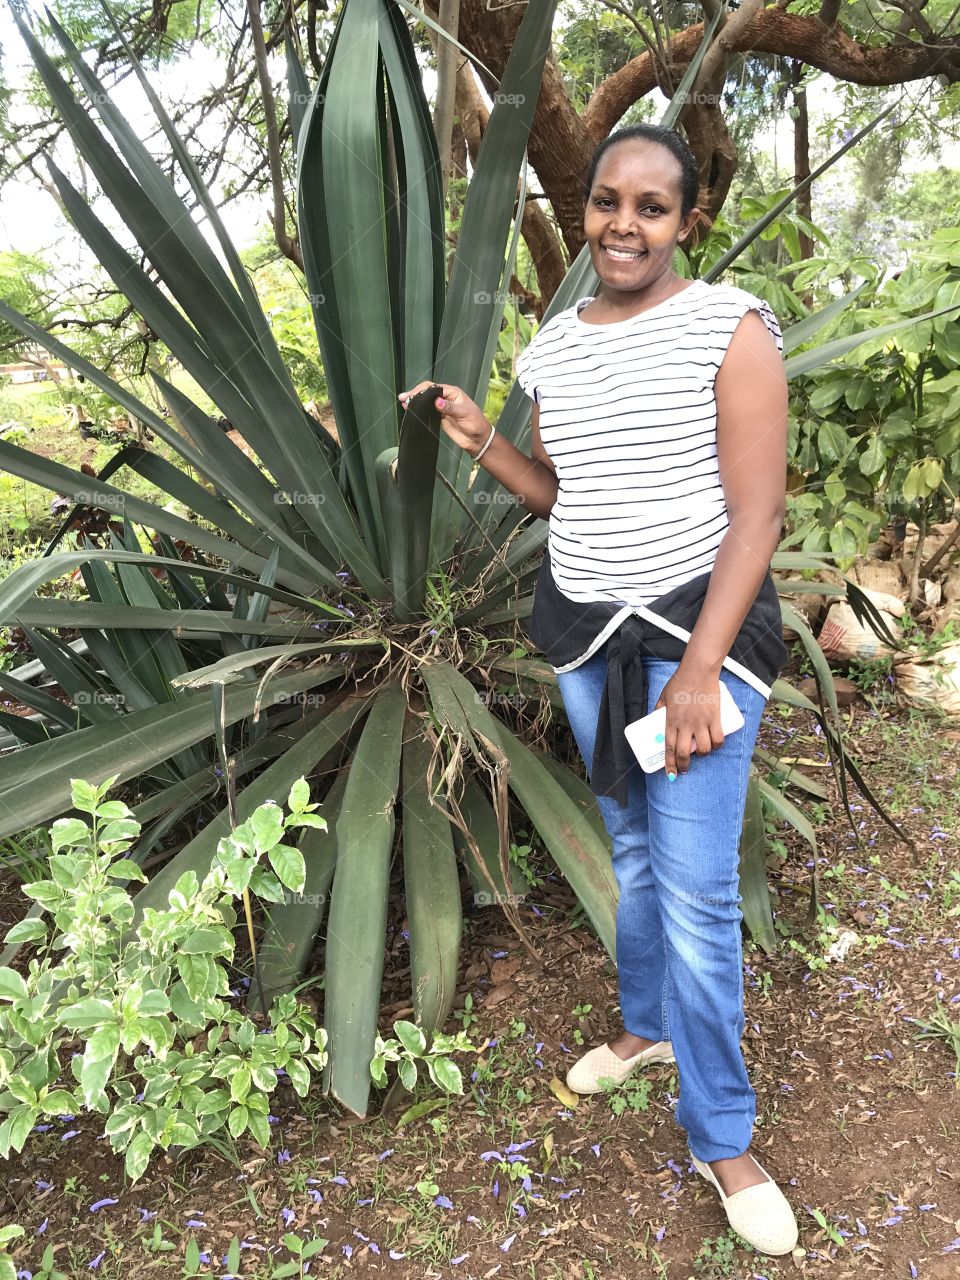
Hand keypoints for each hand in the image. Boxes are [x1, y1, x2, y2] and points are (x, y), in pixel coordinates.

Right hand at [397, 382, 490, 457]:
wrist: (477, 439)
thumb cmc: (475, 424)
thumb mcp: (464, 414)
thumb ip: (450, 408)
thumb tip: (437, 401)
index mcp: (453, 393)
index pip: (434, 388)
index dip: (422, 390)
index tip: (412, 395)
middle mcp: (446, 398)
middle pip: (427, 392)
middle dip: (415, 394)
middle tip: (403, 399)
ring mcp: (442, 408)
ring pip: (426, 401)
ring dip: (415, 402)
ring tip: (404, 404)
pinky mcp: (439, 417)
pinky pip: (427, 411)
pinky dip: (418, 410)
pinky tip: (410, 411)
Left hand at [654, 664, 724, 778]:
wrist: (698, 671)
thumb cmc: (680, 682)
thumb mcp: (663, 696)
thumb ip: (660, 708)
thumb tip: (655, 717)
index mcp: (671, 721)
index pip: (669, 748)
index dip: (669, 764)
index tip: (670, 774)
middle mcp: (685, 725)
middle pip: (684, 753)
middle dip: (684, 766)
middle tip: (684, 770)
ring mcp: (701, 723)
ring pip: (703, 749)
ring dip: (702, 754)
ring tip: (700, 752)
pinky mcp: (715, 718)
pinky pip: (718, 739)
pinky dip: (717, 745)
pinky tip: (714, 745)